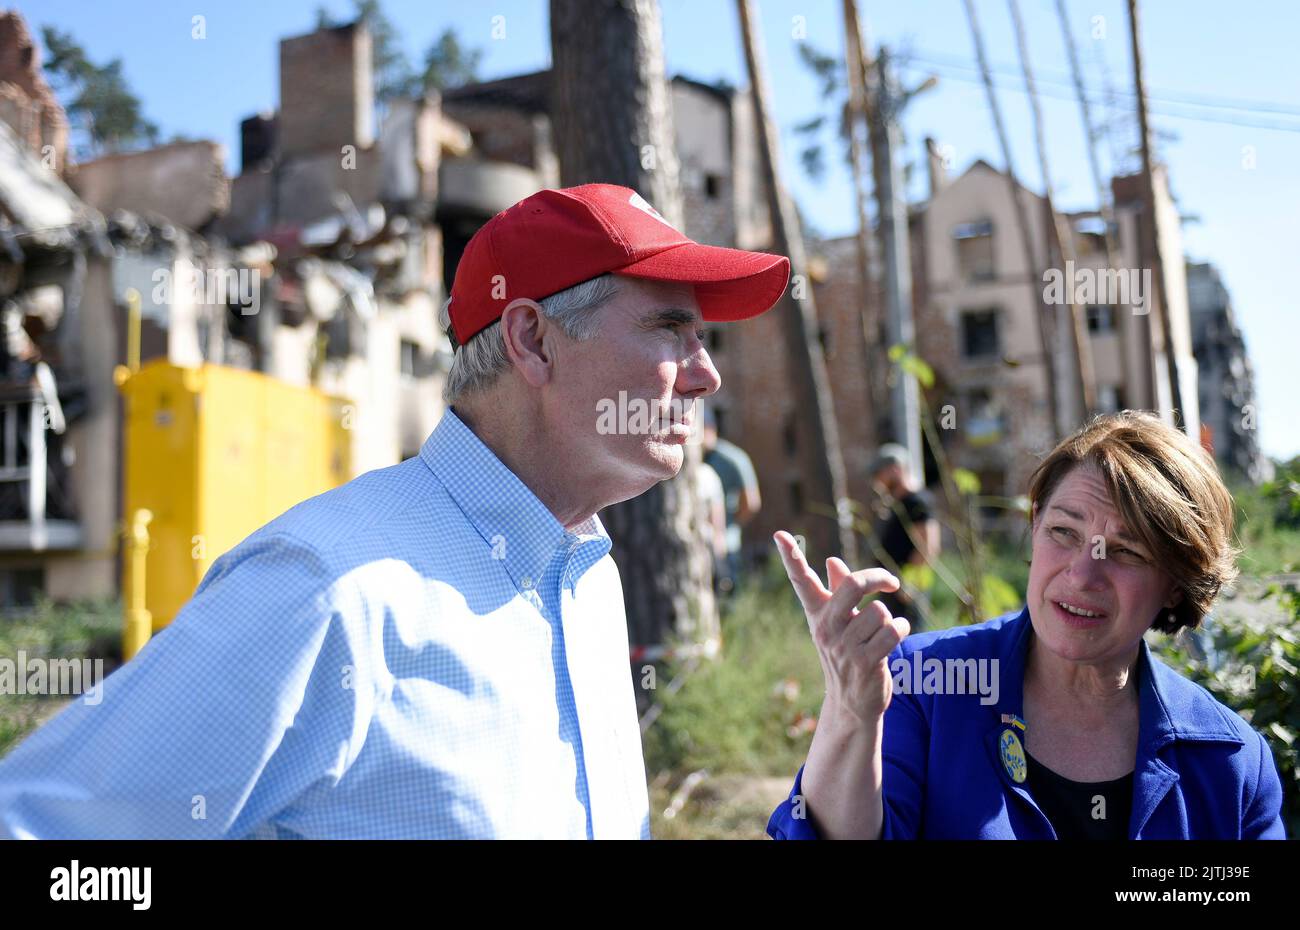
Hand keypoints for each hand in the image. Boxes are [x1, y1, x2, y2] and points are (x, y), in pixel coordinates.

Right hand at [774, 531, 909, 728]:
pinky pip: (892, 631)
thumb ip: (837, 592)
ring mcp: (844, 646)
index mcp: (818, 613)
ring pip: (879, 611)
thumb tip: (832, 562)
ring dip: (889, 620)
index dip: (791, 556)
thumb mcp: (839, 624)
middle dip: (876, 578)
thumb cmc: (847, 655)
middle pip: (852, 584)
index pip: (801, 581)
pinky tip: (895, 638)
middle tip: (890, 583)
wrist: (852, 702)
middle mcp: (827, 627)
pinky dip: (900, 630)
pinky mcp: (865, 662)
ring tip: (882, 635)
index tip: (779, 534)